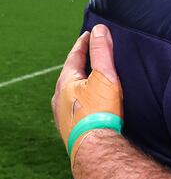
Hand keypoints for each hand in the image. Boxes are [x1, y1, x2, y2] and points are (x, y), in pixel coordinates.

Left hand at [51, 25, 123, 162]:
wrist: (94, 148)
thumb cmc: (100, 111)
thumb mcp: (105, 76)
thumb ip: (102, 52)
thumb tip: (99, 30)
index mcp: (65, 82)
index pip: (75, 55)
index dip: (84, 43)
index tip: (91, 34)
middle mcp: (58, 97)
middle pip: (70, 73)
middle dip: (81, 62)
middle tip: (91, 53)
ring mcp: (61, 114)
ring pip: (69, 91)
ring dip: (79, 82)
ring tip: (91, 78)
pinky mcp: (69, 128)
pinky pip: (73, 106)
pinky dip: (81, 98)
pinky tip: (89, 103)